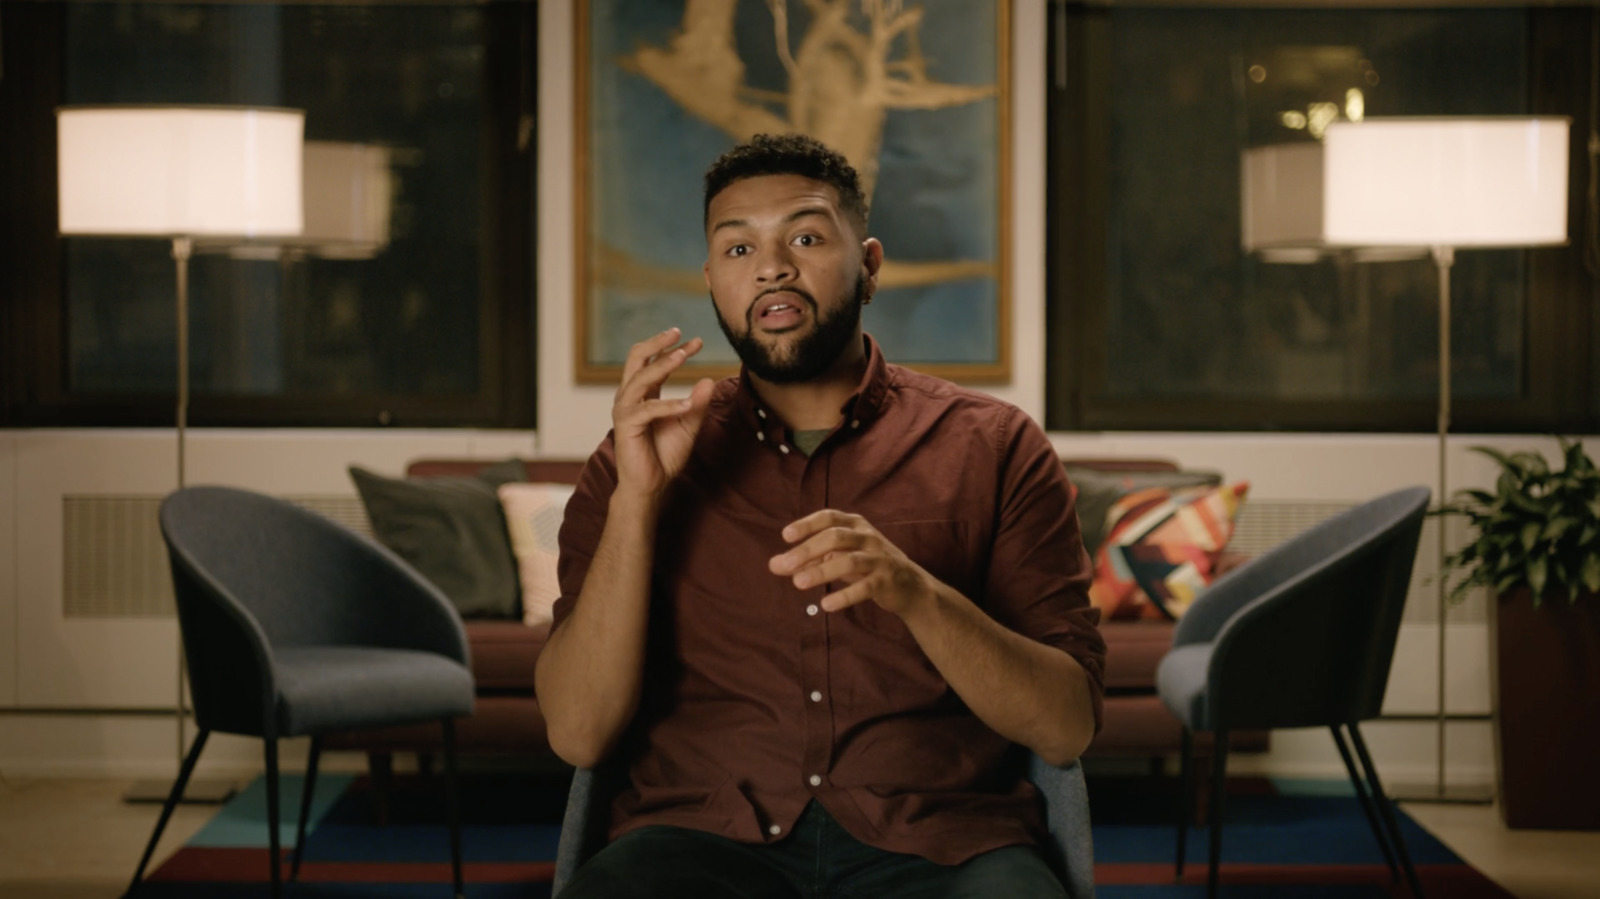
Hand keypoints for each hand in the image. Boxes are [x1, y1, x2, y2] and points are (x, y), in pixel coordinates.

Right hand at [612, 328, 714, 498]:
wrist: (652, 485)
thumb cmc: (665, 455)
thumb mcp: (689, 425)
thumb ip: (698, 404)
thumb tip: (708, 380)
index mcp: (644, 394)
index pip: (655, 362)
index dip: (675, 349)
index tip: (698, 342)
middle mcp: (631, 397)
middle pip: (636, 358)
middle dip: (657, 343)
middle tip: (678, 332)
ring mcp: (626, 410)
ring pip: (640, 378)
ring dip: (662, 365)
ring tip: (684, 356)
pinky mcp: (626, 426)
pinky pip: (647, 409)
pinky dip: (668, 405)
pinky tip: (688, 403)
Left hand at [768, 510, 936, 616]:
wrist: (909, 585)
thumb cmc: (867, 565)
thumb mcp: (839, 557)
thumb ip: (810, 559)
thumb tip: (775, 564)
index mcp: (855, 524)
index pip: (829, 517)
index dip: (807, 524)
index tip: (786, 535)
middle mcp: (868, 537)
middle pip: (835, 537)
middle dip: (808, 550)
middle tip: (784, 565)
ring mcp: (879, 558)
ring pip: (849, 561)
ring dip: (822, 571)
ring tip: (798, 583)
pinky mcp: (886, 581)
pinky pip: (865, 587)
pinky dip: (844, 596)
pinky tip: (825, 605)